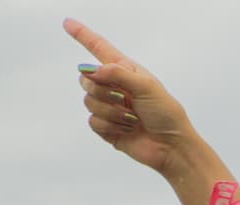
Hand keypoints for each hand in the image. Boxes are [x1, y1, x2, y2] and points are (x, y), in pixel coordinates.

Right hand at [64, 19, 197, 176]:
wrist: (172, 147)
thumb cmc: (167, 114)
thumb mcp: (147, 86)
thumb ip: (118, 73)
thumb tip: (92, 69)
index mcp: (126, 71)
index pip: (99, 49)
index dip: (83, 35)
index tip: (67, 23)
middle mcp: (114, 87)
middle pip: (86, 78)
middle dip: (102, 89)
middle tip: (124, 99)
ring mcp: (109, 107)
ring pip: (88, 101)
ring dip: (112, 111)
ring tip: (132, 118)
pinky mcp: (106, 126)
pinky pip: (93, 120)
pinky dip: (111, 125)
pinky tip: (128, 129)